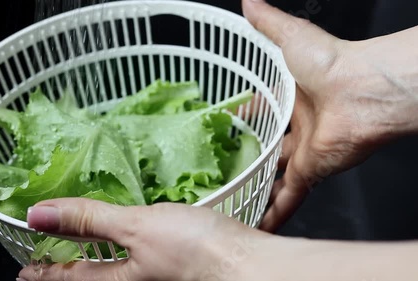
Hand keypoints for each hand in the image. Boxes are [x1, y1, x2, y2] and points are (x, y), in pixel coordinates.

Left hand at [17, 198, 277, 280]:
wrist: (246, 263)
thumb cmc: (196, 251)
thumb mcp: (136, 228)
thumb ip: (89, 220)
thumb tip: (39, 214)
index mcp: (118, 280)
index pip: (69, 277)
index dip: (42, 272)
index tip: (24, 270)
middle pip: (88, 276)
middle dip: (64, 266)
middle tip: (46, 256)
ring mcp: (152, 275)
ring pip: (111, 266)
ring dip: (91, 253)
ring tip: (80, 242)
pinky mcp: (171, 264)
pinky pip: (133, 257)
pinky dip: (119, 244)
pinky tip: (127, 233)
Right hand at [242, 0, 417, 231]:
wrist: (363, 91)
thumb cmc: (332, 63)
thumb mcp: (290, 37)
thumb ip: (267, 24)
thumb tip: (247, 2)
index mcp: (292, 98)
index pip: (261, 110)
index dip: (242, 116)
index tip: (221, 124)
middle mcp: (297, 127)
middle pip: (268, 147)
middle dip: (247, 157)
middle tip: (219, 167)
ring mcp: (304, 152)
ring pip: (276, 176)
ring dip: (257, 188)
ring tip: (230, 201)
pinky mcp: (311, 172)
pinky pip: (289, 197)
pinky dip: (274, 213)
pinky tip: (255, 224)